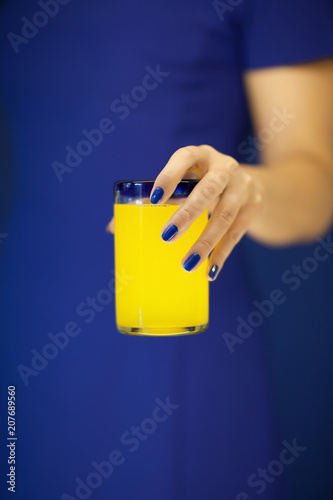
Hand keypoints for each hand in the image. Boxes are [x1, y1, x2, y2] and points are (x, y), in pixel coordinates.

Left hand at [150, 145, 262, 279]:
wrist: (249, 183)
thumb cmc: (202, 183)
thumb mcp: (184, 181)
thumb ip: (153, 200)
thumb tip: (113, 228)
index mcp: (199, 155)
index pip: (184, 158)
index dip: (169, 177)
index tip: (154, 200)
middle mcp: (224, 166)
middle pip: (208, 189)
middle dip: (188, 214)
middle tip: (167, 237)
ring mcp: (242, 186)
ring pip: (226, 215)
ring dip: (206, 242)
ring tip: (187, 264)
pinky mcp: (254, 205)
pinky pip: (238, 232)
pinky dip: (223, 253)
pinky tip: (209, 271)